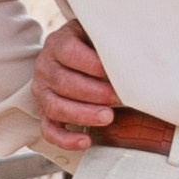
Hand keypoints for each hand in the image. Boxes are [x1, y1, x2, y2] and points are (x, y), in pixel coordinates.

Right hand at [34, 15, 121, 157]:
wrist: (76, 55)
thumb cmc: (94, 47)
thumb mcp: (100, 37)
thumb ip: (112, 43)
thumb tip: (136, 59)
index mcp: (58, 43)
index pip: (69, 52)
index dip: (92, 64)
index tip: (114, 73)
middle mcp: (46, 67)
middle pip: (64, 82)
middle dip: (94, 92)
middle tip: (119, 97)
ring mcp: (43, 91)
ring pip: (55, 107)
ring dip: (83, 114)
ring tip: (108, 117)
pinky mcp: (44, 112)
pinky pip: (49, 130)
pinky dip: (65, 139)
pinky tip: (86, 141)